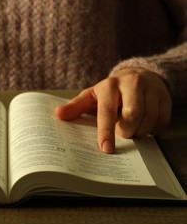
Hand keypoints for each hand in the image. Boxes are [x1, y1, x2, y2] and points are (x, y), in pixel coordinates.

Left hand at [55, 68, 171, 153]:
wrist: (138, 74)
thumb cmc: (110, 91)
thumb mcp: (91, 96)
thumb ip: (76, 107)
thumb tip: (58, 115)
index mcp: (109, 85)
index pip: (107, 111)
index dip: (106, 131)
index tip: (105, 149)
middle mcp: (131, 84)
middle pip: (133, 115)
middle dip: (127, 132)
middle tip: (123, 134)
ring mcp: (151, 89)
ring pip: (149, 119)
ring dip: (140, 132)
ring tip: (133, 130)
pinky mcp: (166, 96)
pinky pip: (162, 121)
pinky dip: (153, 130)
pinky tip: (145, 126)